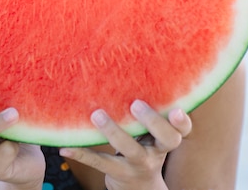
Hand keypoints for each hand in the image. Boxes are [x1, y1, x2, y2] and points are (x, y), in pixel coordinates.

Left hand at [59, 100, 191, 189]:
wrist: (138, 188)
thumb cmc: (143, 147)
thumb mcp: (150, 133)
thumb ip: (149, 112)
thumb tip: (132, 68)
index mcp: (166, 138)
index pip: (182, 130)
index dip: (183, 121)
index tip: (176, 109)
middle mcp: (157, 151)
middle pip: (167, 139)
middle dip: (153, 121)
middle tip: (136, 104)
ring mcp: (139, 164)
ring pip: (130, 149)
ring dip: (113, 132)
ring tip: (97, 115)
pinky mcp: (118, 173)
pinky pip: (99, 163)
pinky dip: (81, 154)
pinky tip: (65, 148)